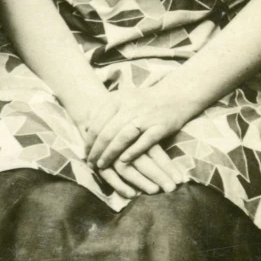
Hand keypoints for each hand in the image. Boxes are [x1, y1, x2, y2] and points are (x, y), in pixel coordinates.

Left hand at [80, 79, 200, 192]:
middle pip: (108, 132)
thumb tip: (85, 126)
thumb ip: (104, 110)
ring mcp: (146, 117)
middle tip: (90, 162)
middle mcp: (130, 106)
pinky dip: (132, 152)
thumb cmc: (144, 101)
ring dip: (110, 153)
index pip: (97, 122)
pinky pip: (144, 142)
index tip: (84, 152)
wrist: (176, 95)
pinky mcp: (160, 127)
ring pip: (123, 137)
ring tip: (102, 165)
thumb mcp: (122, 98)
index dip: (88, 140)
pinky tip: (123, 161)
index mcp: (118, 99)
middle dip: (96, 150)